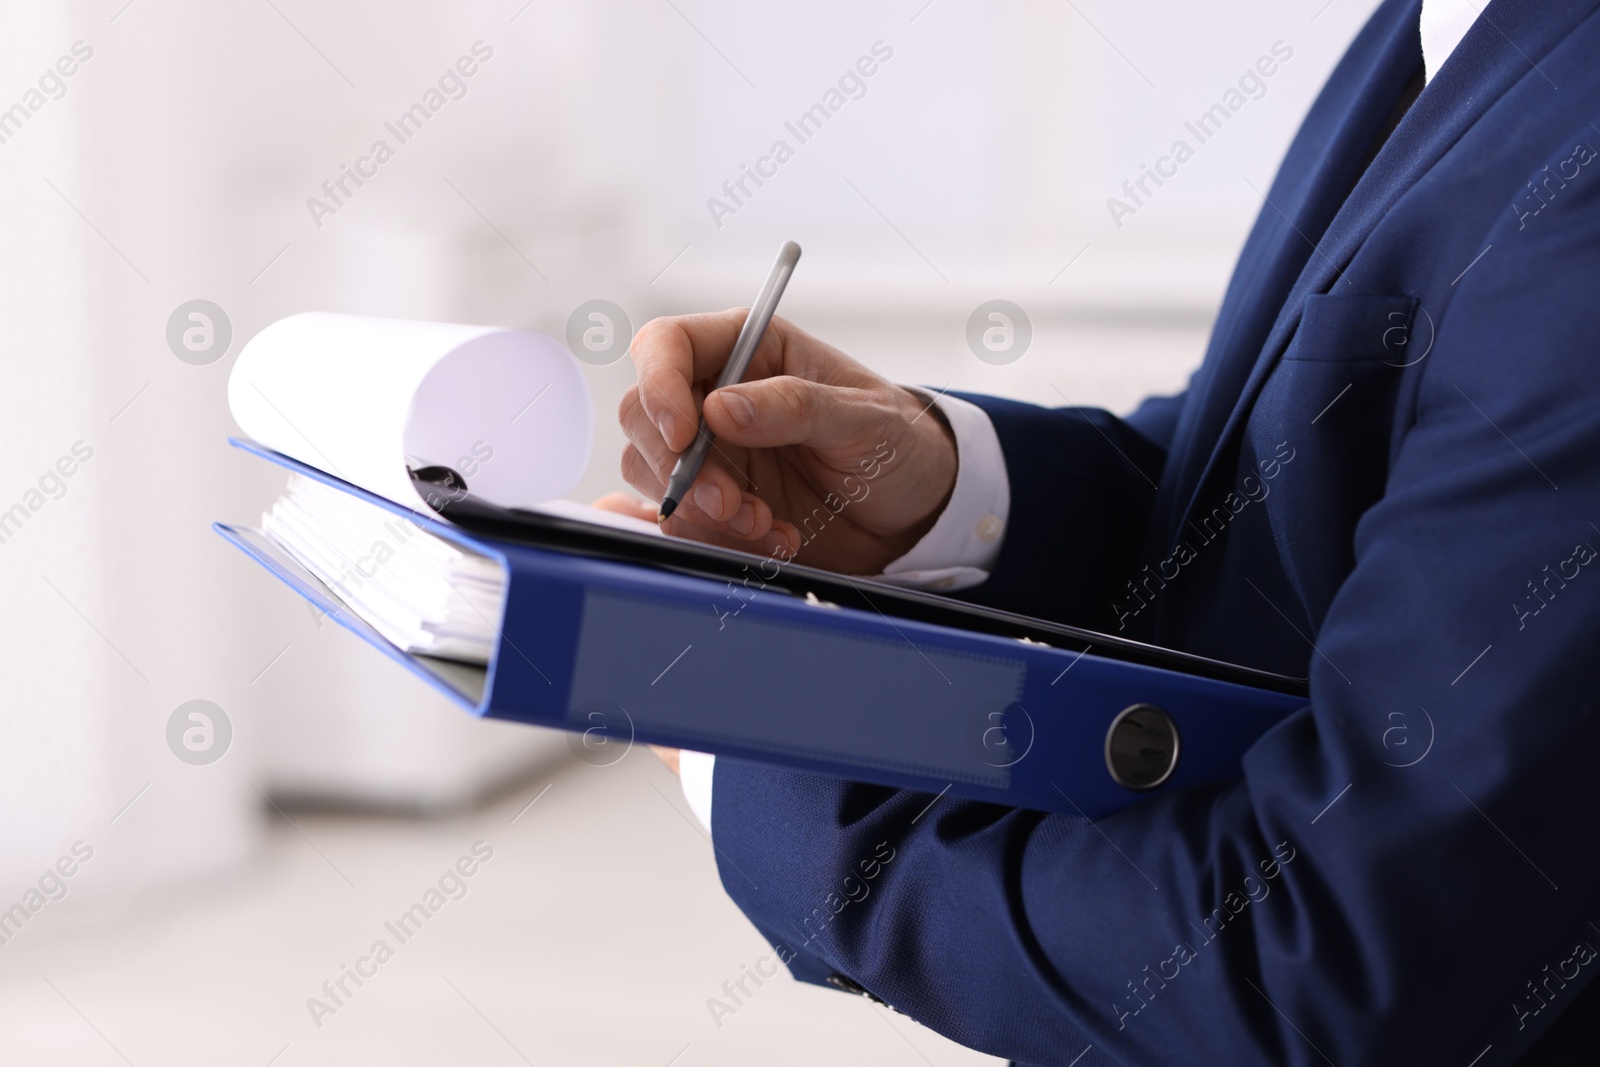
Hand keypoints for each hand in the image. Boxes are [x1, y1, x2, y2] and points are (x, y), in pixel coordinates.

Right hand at [618, 311, 957, 574]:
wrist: (915, 511)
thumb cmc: (898, 443)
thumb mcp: (865, 418)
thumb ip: (795, 406)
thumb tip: (719, 408)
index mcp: (749, 349)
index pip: (667, 344)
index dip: (658, 384)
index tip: (683, 435)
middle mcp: (717, 396)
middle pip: (642, 416)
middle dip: (678, 467)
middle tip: (731, 503)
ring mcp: (712, 454)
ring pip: (653, 475)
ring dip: (701, 511)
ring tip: (766, 524)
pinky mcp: (716, 504)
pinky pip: (684, 522)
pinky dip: (719, 540)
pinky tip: (776, 539)